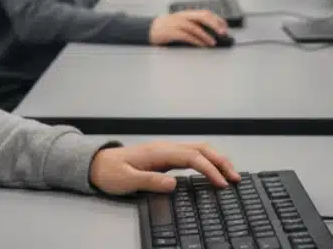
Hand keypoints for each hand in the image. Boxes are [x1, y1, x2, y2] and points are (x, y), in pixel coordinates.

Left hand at [89, 142, 241, 194]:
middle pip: (200, 149)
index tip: (221, 184)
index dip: (209, 169)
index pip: (192, 157)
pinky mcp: (165, 157)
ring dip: (216, 159)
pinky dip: (207, 161)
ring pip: (198, 149)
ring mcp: (166, 150)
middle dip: (220, 161)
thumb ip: (150, 181)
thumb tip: (173, 184)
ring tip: (231, 175)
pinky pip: (192, 155)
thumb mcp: (126, 180)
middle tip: (236, 178)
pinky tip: (213, 171)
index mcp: (159, 152)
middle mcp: (165, 147)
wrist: (96, 164)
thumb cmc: (109, 172)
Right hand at [150, 10, 228, 46]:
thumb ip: (193, 24)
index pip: (206, 13)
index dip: (217, 19)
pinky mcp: (172, 32)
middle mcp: (183, 16)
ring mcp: (177, 24)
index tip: (225, 26)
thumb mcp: (181, 22)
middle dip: (215, 24)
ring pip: (196, 27)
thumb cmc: (166, 27)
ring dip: (206, 36)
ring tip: (213, 42)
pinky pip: (187, 36)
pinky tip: (201, 45)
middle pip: (203, 17)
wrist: (150, 29)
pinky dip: (196, 41)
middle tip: (222, 32)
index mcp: (187, 13)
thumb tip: (210, 32)